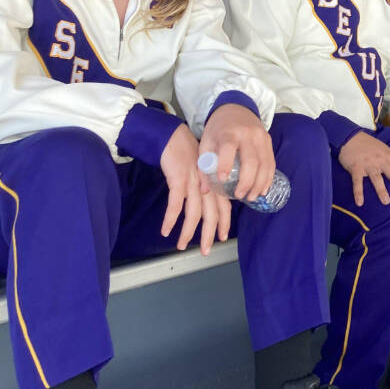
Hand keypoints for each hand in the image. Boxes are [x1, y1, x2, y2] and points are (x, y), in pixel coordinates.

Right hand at [160, 122, 229, 255]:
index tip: (223, 238)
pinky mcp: (178, 180)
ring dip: (187, 232)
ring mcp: (193, 183)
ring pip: (193, 213)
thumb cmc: (187, 156)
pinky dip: (170, 219)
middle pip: (211, 215)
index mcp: (213, 183)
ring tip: (181, 246)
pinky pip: (175, 204)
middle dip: (209, 235)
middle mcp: (206, 185)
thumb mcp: (200, 172)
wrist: (174, 137)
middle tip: (206, 251)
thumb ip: (204, 188)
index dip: (224, 223)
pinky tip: (166, 230)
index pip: (223, 207)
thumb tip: (204, 206)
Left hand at [200, 103, 275, 202]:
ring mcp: (261, 137)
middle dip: (246, 181)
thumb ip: (204, 165)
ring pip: (264, 163)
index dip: (226, 164)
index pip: (228, 147)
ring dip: (259, 183)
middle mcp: (247, 134)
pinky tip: (263, 189)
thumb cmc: (218, 129)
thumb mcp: (206, 142)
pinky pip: (271, 162)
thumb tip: (205, 190)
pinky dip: (268, 178)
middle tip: (240, 195)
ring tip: (251, 197)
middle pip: (251, 160)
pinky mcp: (269, 141)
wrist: (236, 109)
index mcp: (228, 132)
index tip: (223, 180)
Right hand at [339, 130, 389, 205]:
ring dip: (381, 190)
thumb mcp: (384, 150)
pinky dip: (358, 192)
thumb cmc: (368, 145)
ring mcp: (368, 164)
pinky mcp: (356, 167)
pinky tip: (360, 203)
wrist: (350, 137)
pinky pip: (357, 182)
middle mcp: (381, 160)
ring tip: (386, 201)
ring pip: (376, 178)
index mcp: (389, 156)